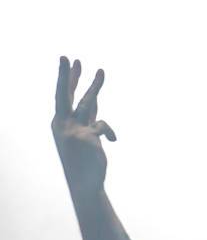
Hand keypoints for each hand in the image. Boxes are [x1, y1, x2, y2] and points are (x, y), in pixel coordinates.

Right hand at [52, 56, 115, 195]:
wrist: (84, 182)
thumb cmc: (85, 159)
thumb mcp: (85, 133)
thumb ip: (88, 114)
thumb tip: (94, 96)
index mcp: (61, 122)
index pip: (65, 96)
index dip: (68, 78)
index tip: (69, 60)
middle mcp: (63, 124)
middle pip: (65, 94)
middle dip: (66, 75)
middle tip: (67, 56)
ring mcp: (73, 130)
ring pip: (87, 103)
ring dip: (95, 86)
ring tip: (102, 70)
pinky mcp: (86, 136)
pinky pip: (104, 126)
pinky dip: (110, 132)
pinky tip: (112, 141)